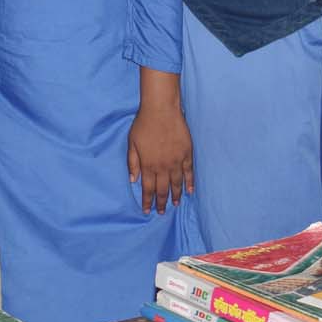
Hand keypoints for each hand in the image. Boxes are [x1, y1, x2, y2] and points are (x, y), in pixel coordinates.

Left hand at [129, 97, 194, 213]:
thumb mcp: (131, 143)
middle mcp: (162, 166)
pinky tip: (190, 191)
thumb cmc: (143, 124)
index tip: (147, 211)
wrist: (161, 110)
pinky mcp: (186, 154)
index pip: (147, 189)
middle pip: (162, 189)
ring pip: (176, 184)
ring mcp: (176, 161)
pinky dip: (190, 183)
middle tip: (162, 212)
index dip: (147, 201)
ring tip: (175, 204)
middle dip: (161, 202)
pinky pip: (189, 172)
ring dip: (176, 196)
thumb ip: (133, 162)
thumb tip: (133, 180)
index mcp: (148, 165)